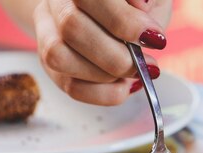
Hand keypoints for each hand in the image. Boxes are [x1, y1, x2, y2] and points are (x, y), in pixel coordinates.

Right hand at [33, 0, 171, 104]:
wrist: (112, 18)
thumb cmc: (135, 6)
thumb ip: (149, 0)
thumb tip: (142, 6)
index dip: (124, 21)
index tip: (155, 38)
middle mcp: (56, 3)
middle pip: (71, 27)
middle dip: (117, 55)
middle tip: (147, 62)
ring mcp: (47, 34)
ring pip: (59, 57)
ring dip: (105, 75)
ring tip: (134, 74)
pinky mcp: (52, 66)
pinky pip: (69, 86)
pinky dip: (103, 94)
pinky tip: (123, 86)